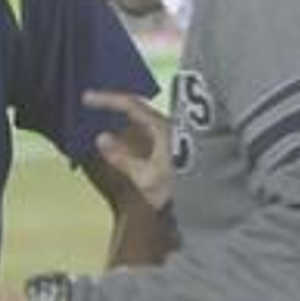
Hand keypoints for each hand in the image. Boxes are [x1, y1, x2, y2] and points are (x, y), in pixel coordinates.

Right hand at [86, 89, 172, 211]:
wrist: (212, 202)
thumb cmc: (180, 189)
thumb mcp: (147, 177)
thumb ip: (123, 158)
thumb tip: (101, 138)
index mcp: (161, 129)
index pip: (130, 105)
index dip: (107, 99)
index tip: (87, 98)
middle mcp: (169, 128)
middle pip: (138, 110)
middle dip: (115, 107)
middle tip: (94, 106)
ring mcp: (174, 138)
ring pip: (144, 123)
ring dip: (124, 123)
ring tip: (106, 127)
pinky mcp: (177, 149)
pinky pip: (149, 134)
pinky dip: (133, 135)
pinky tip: (127, 146)